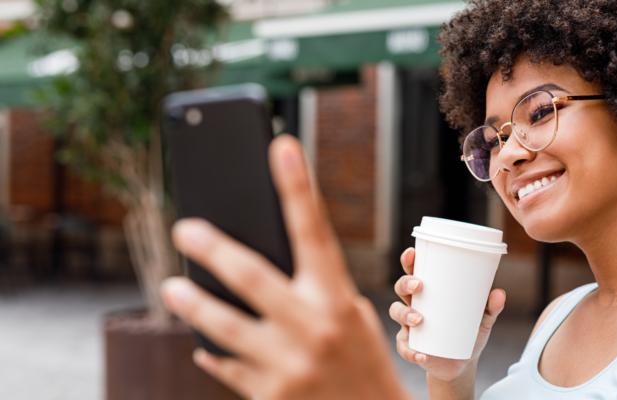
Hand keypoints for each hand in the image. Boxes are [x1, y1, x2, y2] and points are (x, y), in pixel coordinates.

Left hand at [160, 135, 407, 399]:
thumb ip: (311, 290)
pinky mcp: (269, 397)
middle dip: (213, 247)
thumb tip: (254, 260)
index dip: (298, 187)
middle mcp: (313, 329)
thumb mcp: (349, 316)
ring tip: (170, 288)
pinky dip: (212, 354)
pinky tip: (200, 346)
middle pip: (252, 276)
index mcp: (338, 300)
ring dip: (193, 304)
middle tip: (184, 228)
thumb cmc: (359, 358)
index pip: (315, 233)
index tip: (280, 146)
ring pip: (224, 326)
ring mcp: (288, 366)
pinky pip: (227, 368)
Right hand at [389, 247, 505, 381]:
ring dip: (405, 314)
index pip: (415, 271)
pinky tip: (422, 355)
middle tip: (419, 285)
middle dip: (406, 284)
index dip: (409, 261)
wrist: (463, 363)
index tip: (412, 253)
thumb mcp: (482, 319)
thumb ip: (491, 308)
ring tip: (419, 320)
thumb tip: (499, 293)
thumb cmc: (468, 332)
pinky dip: (411, 351)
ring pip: (396, 312)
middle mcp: (415, 305)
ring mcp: (409, 326)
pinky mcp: (410, 347)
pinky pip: (404, 348)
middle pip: (401, 288)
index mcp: (429, 292)